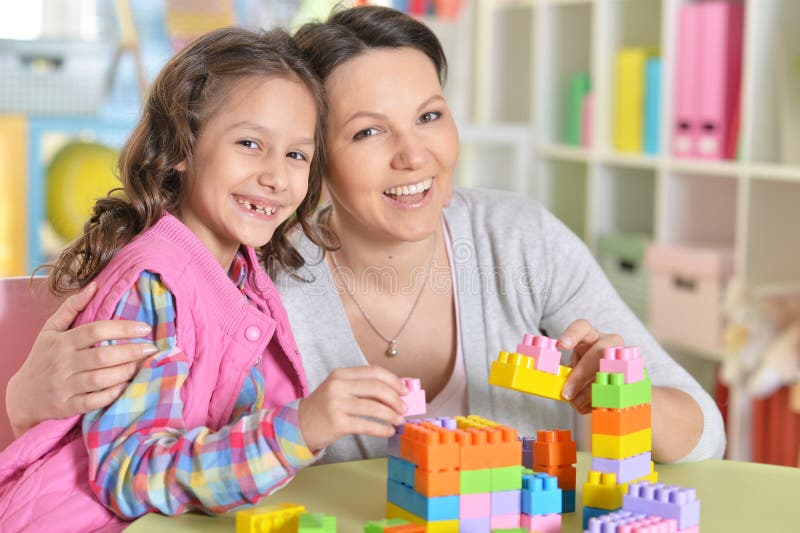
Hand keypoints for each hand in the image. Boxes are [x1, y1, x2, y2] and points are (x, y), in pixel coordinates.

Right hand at [6, 282, 156, 435]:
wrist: (23, 395)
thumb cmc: (44, 357)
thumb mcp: (51, 330)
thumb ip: (72, 307)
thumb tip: (94, 285)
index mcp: (62, 342)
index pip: (96, 330)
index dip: (123, 328)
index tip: (145, 328)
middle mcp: (63, 363)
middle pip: (103, 356)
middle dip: (131, 351)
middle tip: (151, 348)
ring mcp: (65, 386)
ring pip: (101, 379)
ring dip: (126, 372)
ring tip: (142, 365)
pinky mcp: (68, 406)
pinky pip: (95, 401)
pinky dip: (113, 394)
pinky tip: (127, 385)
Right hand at [297, 366, 407, 451]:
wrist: (299, 425)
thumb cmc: (324, 407)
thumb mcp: (339, 389)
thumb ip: (363, 387)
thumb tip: (396, 392)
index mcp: (341, 374)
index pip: (373, 372)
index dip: (393, 381)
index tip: (404, 391)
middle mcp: (338, 386)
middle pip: (376, 388)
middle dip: (395, 398)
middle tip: (404, 408)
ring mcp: (336, 405)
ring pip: (374, 407)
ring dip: (391, 415)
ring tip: (399, 421)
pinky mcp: (337, 423)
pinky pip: (366, 425)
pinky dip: (382, 429)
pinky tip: (389, 432)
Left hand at [558, 319, 623, 413]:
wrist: (613, 378)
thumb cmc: (586, 369)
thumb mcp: (574, 368)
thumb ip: (566, 375)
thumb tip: (563, 392)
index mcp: (590, 335)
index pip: (581, 327)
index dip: (571, 334)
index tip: (561, 346)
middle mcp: (609, 342)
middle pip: (598, 353)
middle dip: (581, 374)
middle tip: (567, 393)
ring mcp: (624, 357)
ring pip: (611, 372)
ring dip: (592, 392)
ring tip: (578, 404)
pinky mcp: (633, 374)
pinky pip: (620, 388)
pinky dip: (605, 399)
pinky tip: (593, 407)